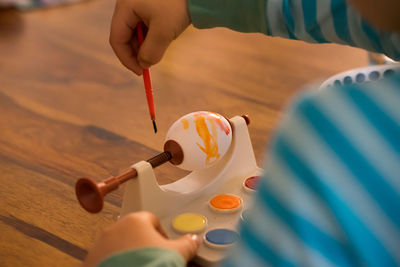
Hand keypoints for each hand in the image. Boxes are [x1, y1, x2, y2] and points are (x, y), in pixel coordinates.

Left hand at [83, 211, 200, 265]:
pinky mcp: (90, 261)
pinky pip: (105, 259)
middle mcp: (115, 229)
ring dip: (129, 254)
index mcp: (135, 220)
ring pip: (118, 246)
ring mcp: (100, 246)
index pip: (152, 219)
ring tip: (140, 266)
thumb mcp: (176, 254)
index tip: (166, 247)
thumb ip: (187, 243)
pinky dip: (115, 264)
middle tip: (155, 259)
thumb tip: (193, 240)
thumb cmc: (149, 264)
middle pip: (134, 232)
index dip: (162, 234)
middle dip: (145, 244)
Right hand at [109, 0, 190, 73]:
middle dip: (136, 52)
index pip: (116, 39)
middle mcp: (127, 4)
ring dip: (144, 45)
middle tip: (150, 64)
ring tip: (159, 48)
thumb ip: (150, 52)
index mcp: (125, 7)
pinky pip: (143, 25)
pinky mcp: (148, 4)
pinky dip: (151, 36)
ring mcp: (137, 4)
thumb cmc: (177, 6)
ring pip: (134, 32)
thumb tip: (143, 65)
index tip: (140, 72)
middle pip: (124, 36)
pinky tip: (162, 38)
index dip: (126, 59)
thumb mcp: (163, 33)